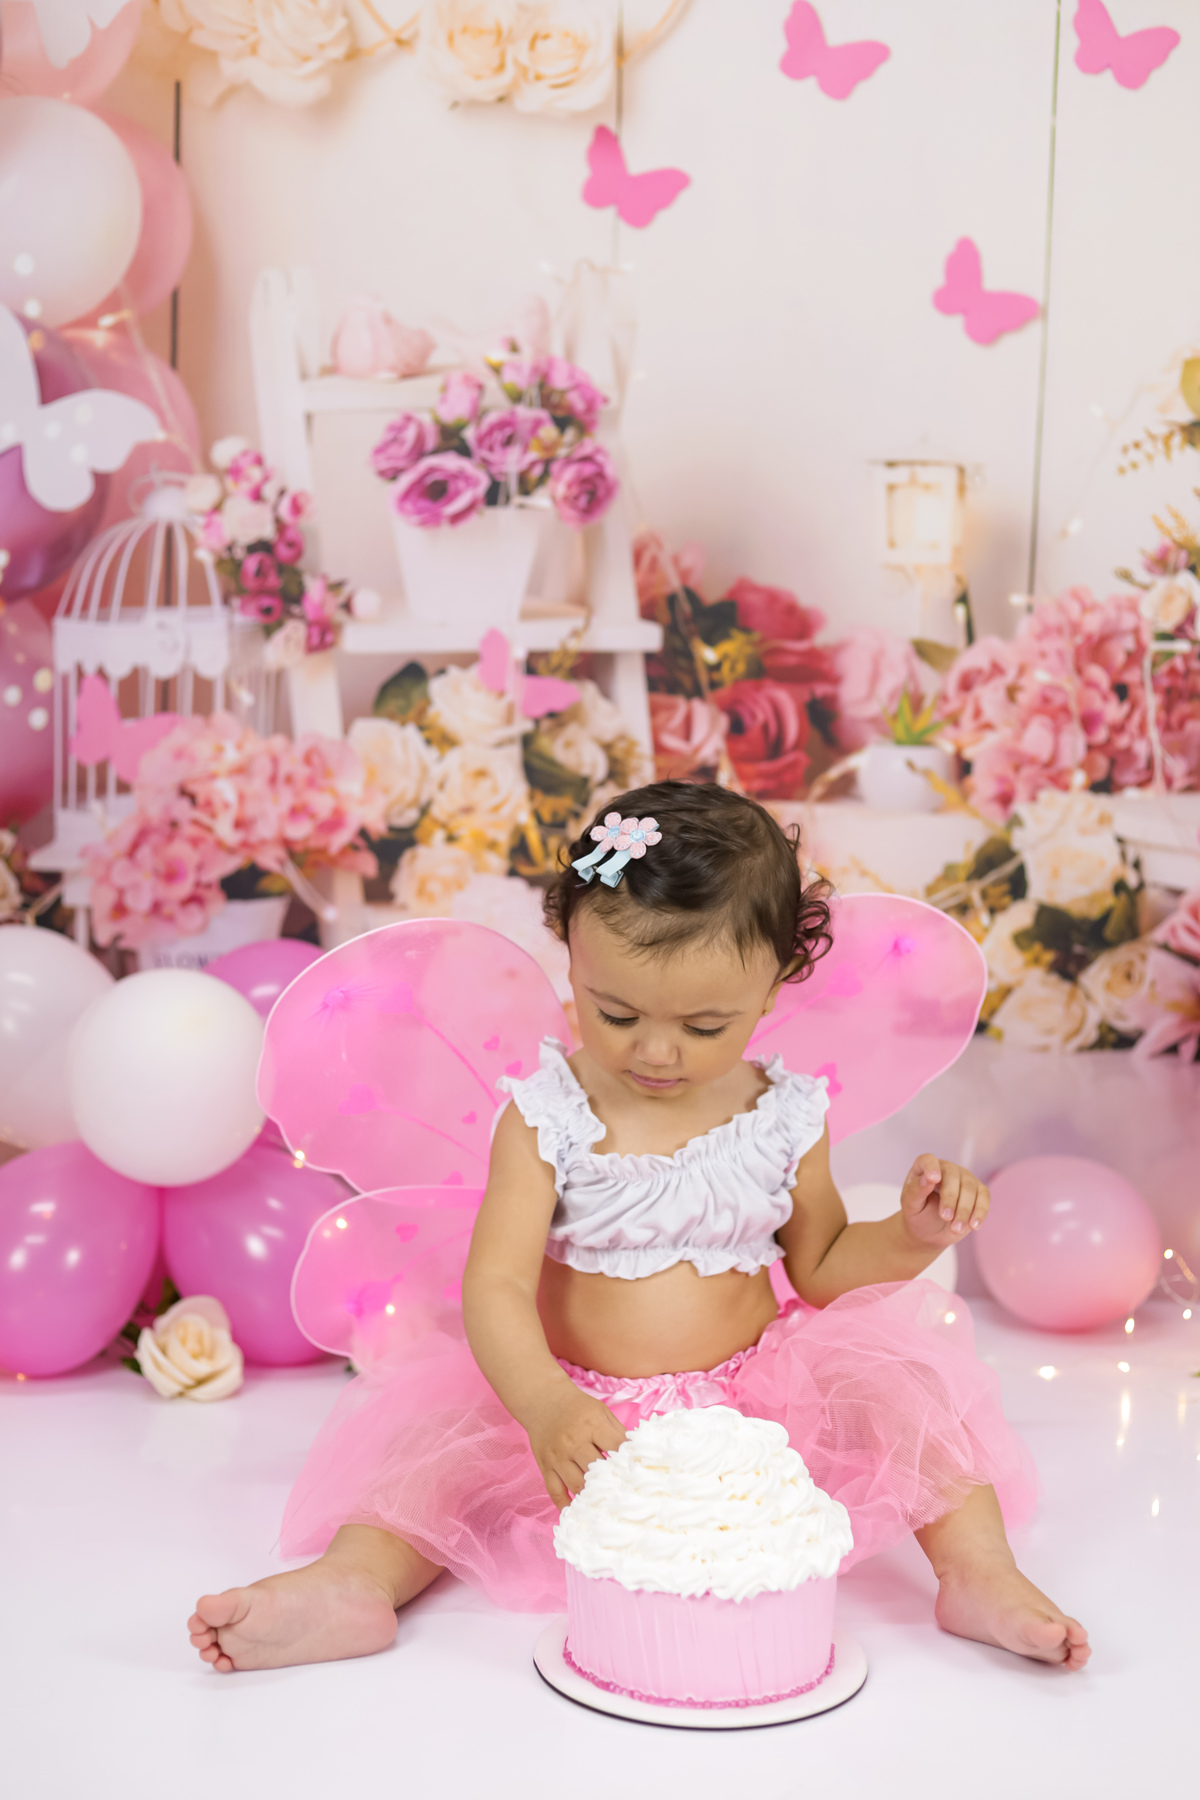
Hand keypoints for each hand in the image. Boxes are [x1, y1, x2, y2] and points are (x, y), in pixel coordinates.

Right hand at [526, 1382, 626, 1510]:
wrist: (543, 1400)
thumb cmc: (578, 1408)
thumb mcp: (601, 1411)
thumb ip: (618, 1432)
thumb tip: (636, 1455)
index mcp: (592, 1425)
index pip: (615, 1448)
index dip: (628, 1463)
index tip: (638, 1476)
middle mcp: (573, 1441)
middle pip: (595, 1471)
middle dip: (610, 1484)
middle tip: (624, 1497)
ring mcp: (557, 1456)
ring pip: (576, 1485)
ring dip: (591, 1497)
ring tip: (605, 1507)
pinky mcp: (545, 1466)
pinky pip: (555, 1492)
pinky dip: (566, 1506)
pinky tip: (578, 1512)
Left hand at [900, 1154, 989, 1250]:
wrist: (931, 1232)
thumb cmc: (918, 1214)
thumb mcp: (910, 1205)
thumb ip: (916, 1191)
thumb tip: (927, 1179)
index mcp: (924, 1168)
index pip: (928, 1160)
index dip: (931, 1167)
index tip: (933, 1179)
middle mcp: (946, 1169)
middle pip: (953, 1175)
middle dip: (950, 1198)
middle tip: (945, 1217)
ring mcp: (964, 1178)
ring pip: (970, 1188)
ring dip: (964, 1210)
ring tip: (955, 1228)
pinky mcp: (979, 1191)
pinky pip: (984, 1197)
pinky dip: (980, 1212)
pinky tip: (973, 1226)